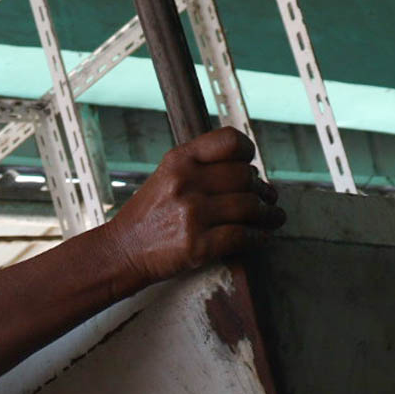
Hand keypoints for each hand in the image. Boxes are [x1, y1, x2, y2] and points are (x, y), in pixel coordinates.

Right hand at [97, 127, 284, 294]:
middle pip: (245, 177)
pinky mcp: (197, 246)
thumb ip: (200, 167)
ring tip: (273, 217)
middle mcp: (186, 183)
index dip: (248, 153)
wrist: (122, 251)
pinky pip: (242, 236)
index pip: (229, 142)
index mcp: (178, 161)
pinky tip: (260, 237)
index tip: (251, 165)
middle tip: (267, 198)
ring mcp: (191, 215)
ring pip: (249, 207)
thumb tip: (249, 172)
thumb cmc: (148, 216)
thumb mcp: (165, 177)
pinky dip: (258, 237)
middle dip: (262, 189)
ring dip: (268, 214)